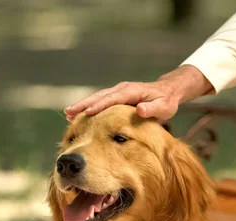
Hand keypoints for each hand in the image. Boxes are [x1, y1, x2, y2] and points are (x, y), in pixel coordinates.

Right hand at [64, 65, 212, 120]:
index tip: (88, 112)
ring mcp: (118, 92)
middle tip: (69, 112)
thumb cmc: (166, 102)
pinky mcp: (116, 97)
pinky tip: (79, 115)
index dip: (100, 105)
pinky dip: (89, 106)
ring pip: (98, 97)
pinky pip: (101, 101)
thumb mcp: (163, 107)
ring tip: (68, 114)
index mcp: (131, 91)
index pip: (113, 98)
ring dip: (83, 105)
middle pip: (100, 96)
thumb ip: (152, 109)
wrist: (167, 92)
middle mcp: (122, 89)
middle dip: (84, 104)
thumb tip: (140, 109)